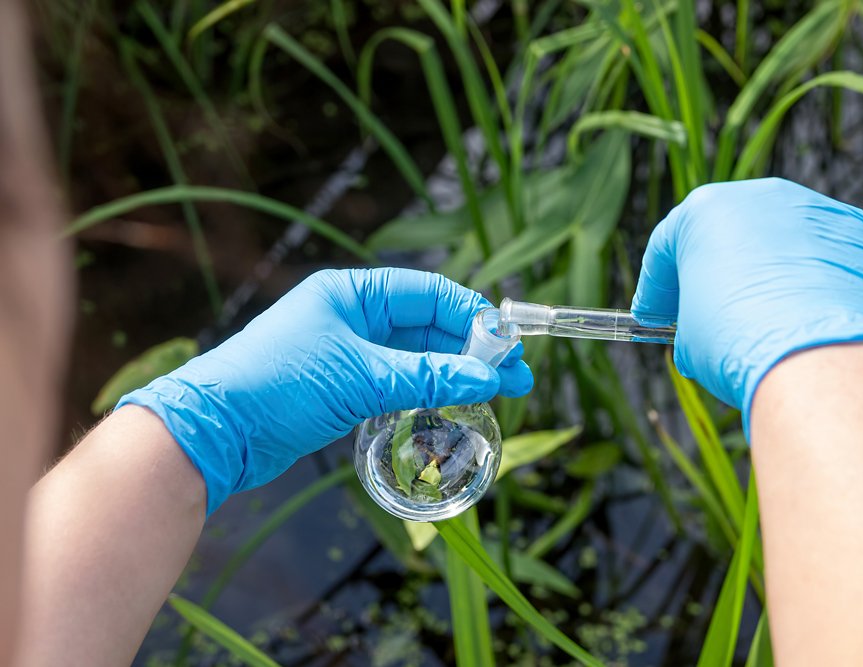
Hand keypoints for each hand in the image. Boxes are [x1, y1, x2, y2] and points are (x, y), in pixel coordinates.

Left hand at [119, 268, 532, 512]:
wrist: (215, 432)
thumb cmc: (277, 384)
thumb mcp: (360, 377)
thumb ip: (426, 376)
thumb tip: (487, 376)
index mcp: (352, 293)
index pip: (427, 292)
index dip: (472, 314)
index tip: (508, 341)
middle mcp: (353, 317)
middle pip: (427, 326)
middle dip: (472, 350)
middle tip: (517, 376)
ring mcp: (348, 353)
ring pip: (416, 358)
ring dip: (454, 373)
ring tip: (497, 393)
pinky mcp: (343, 388)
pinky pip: (398, 382)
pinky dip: (427, 391)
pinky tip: (454, 403)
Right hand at [631, 178, 862, 433]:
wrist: (815, 358)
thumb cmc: (735, 342)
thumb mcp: (690, 337)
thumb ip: (693, 316)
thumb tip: (708, 329)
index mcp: (704, 209)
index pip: (668, 246)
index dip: (657, 287)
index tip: (654, 317)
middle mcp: (762, 195)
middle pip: (727, 233)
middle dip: (714, 271)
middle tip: (706, 313)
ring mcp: (816, 209)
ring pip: (782, 240)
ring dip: (768, 273)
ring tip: (767, 318)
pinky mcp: (861, 233)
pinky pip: (827, 257)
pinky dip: (815, 282)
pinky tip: (810, 319)